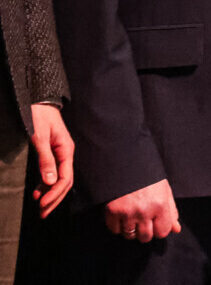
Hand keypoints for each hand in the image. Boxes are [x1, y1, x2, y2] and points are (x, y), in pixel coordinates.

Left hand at [28, 103, 72, 217]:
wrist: (38, 102)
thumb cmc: (38, 116)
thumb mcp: (39, 137)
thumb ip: (45, 159)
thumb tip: (49, 182)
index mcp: (66, 150)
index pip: (64, 178)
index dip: (54, 194)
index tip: (41, 205)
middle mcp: (65, 154)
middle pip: (64, 182)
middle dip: (54, 199)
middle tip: (41, 214)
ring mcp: (59, 154)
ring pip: (58, 180)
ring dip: (50, 195)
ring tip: (40, 208)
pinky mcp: (51, 154)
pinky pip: (51, 173)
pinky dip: (45, 185)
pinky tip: (37, 192)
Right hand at [104, 179, 180, 242]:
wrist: (126, 164)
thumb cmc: (148, 177)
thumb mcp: (164, 190)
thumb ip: (171, 211)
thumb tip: (176, 229)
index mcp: (160, 204)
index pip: (162, 232)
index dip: (159, 229)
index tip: (155, 223)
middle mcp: (144, 211)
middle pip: (145, 237)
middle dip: (145, 232)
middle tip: (143, 220)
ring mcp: (127, 212)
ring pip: (129, 235)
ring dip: (130, 229)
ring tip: (132, 216)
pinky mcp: (112, 212)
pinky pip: (114, 230)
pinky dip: (117, 226)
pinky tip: (121, 215)